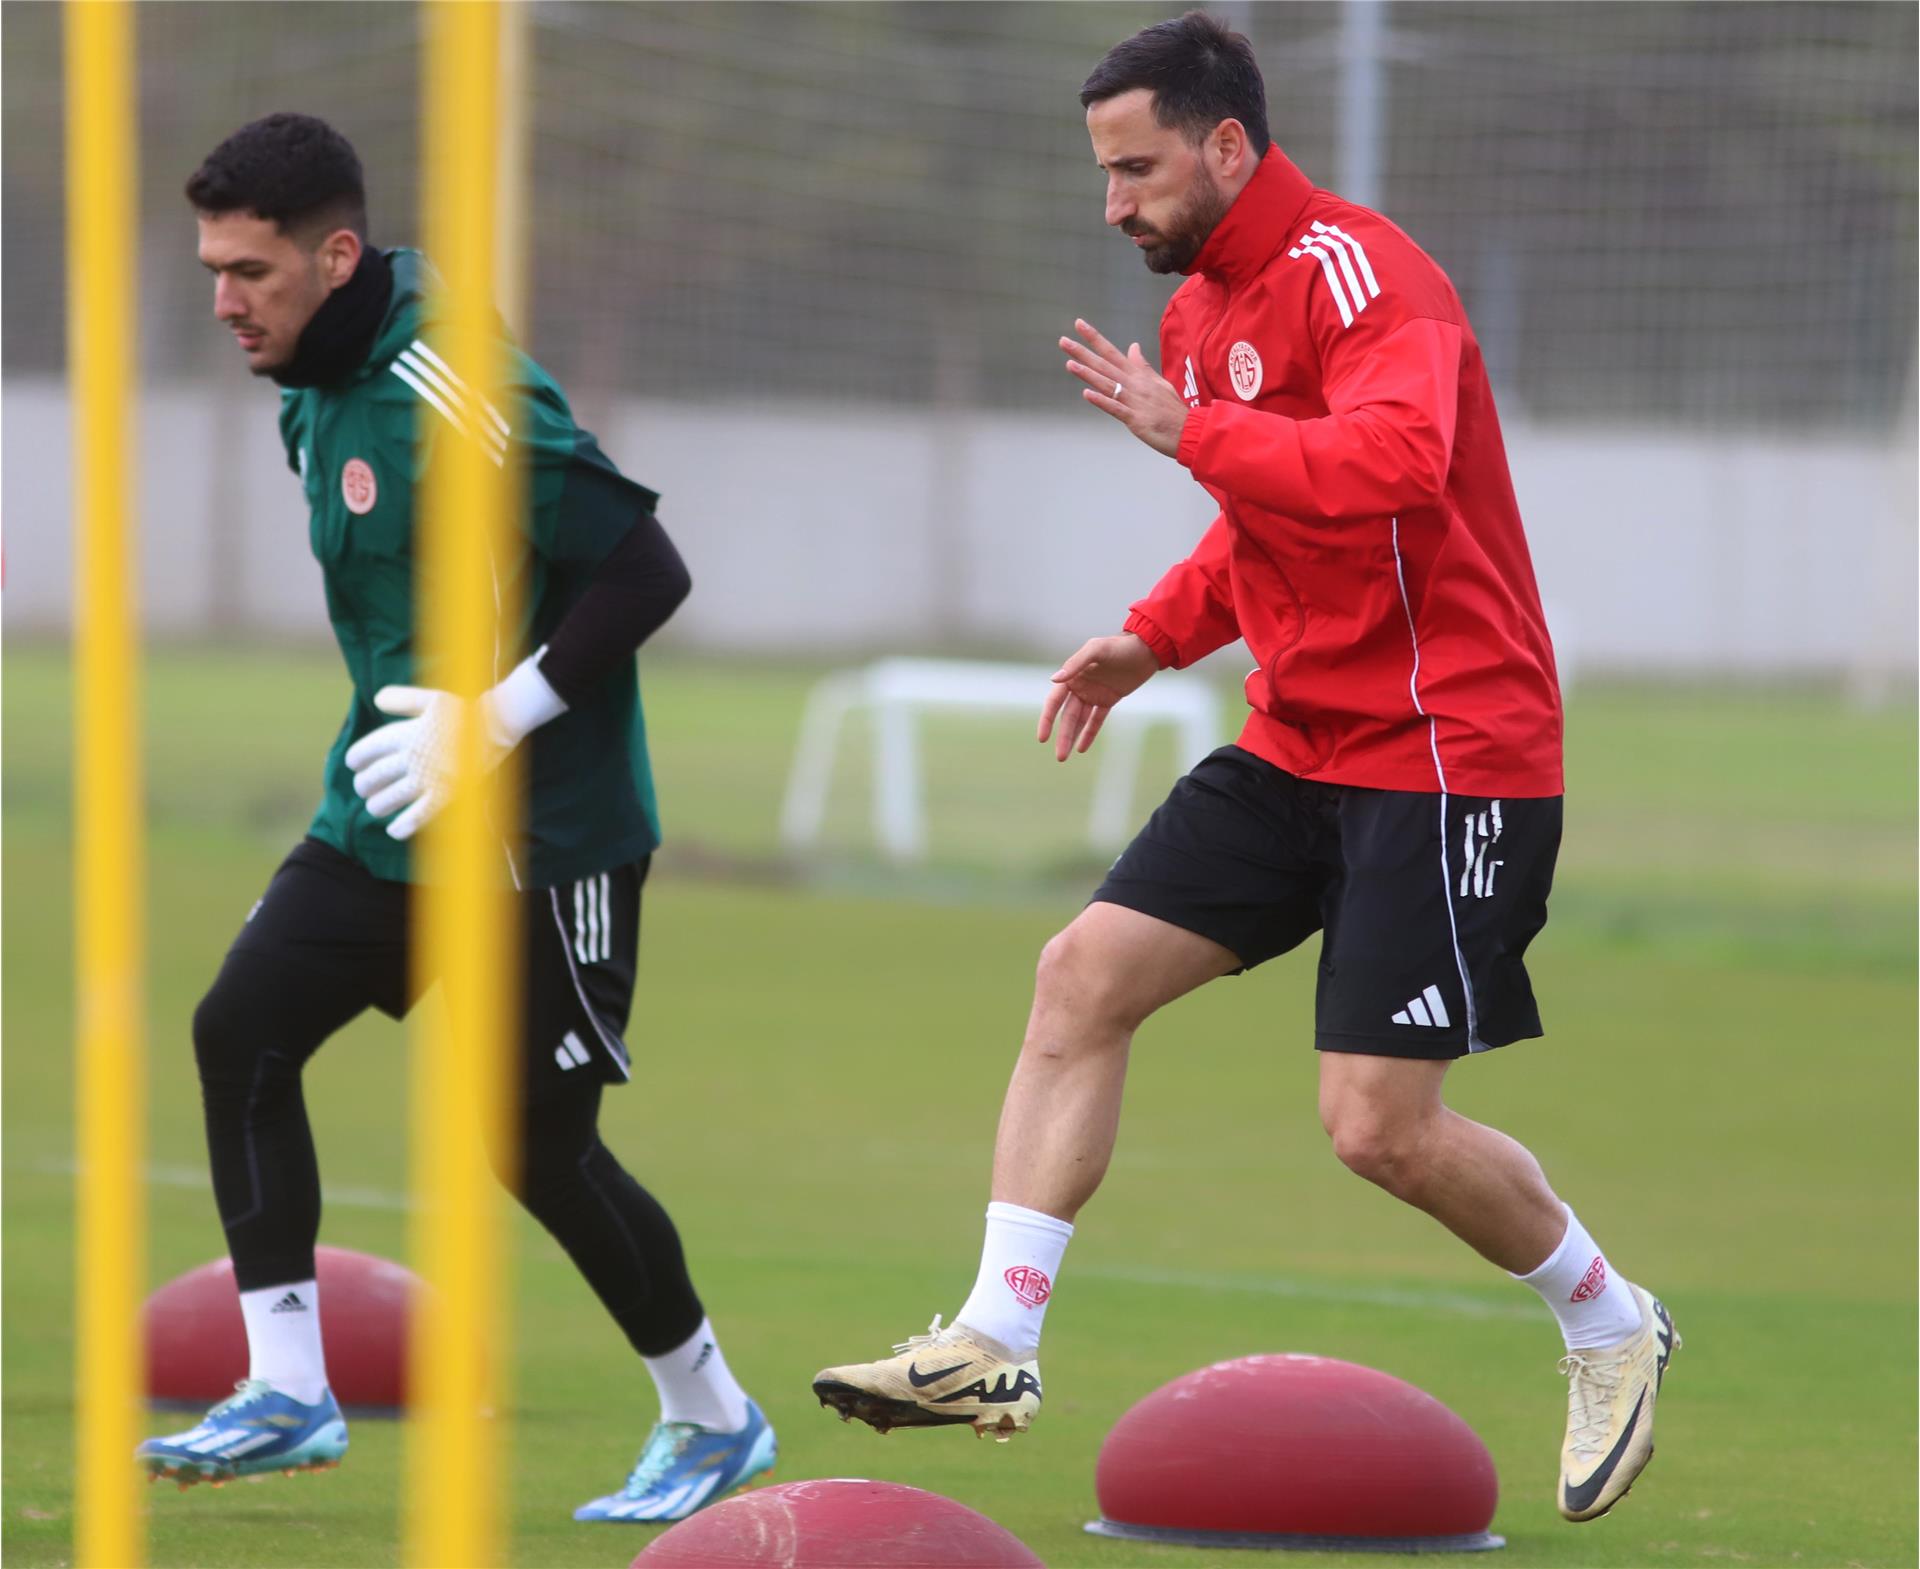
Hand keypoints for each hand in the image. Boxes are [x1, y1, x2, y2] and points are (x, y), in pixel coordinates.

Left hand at [343, 655, 565, 840]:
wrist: (498, 725)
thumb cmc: (465, 712)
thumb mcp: (432, 699)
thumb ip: (403, 699)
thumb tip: (376, 700)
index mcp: (406, 733)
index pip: (369, 749)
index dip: (356, 758)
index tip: (354, 764)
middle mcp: (412, 756)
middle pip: (375, 777)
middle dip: (364, 785)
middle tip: (364, 788)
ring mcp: (428, 778)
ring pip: (390, 798)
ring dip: (378, 805)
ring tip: (376, 807)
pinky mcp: (445, 794)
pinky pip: (418, 816)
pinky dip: (404, 826)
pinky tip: (394, 830)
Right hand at [1037, 633, 1160, 761]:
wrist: (1145, 649)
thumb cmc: (1119, 646)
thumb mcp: (1097, 650)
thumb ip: (1075, 664)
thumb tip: (1054, 680)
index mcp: (1072, 675)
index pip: (1054, 701)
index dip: (1047, 720)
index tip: (1042, 738)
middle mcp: (1079, 686)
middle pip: (1067, 716)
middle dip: (1062, 736)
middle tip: (1060, 757)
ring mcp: (1093, 694)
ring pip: (1079, 720)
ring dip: (1072, 737)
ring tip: (1065, 756)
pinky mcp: (1108, 700)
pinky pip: (1096, 720)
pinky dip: (1089, 733)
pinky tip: (1081, 748)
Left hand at [1060, 318, 1187, 457]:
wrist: (1189, 430)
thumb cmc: (1172, 409)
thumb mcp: (1159, 382)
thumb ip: (1142, 366)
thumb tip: (1132, 346)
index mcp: (1138, 375)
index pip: (1112, 352)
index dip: (1095, 338)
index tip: (1079, 325)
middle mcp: (1134, 384)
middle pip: (1105, 365)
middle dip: (1083, 352)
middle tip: (1063, 341)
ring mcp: (1134, 401)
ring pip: (1107, 384)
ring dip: (1088, 374)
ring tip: (1069, 364)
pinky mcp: (1136, 419)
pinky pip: (1116, 408)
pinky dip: (1102, 401)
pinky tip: (1087, 394)